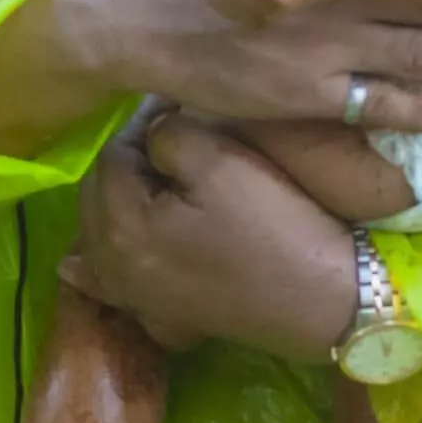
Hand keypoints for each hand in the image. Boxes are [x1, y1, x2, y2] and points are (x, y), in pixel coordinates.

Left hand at [66, 117, 362, 360]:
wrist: (324, 302)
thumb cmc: (275, 225)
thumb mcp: (221, 161)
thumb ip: (168, 134)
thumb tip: (153, 135)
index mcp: (121, 223)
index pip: (113, 154)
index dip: (143, 124)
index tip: (177, 105)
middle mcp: (112, 266)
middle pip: (98, 196)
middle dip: (128, 162)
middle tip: (167, 137)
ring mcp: (134, 298)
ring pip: (99, 238)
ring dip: (115, 204)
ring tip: (150, 181)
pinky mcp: (160, 318)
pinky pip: (112, 288)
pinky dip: (103, 267)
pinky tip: (97, 264)